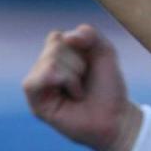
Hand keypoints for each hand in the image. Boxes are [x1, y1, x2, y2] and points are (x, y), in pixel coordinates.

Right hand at [22, 24, 141, 150]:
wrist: (115, 116)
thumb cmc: (108, 86)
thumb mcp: (104, 51)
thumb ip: (89, 34)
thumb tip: (64, 37)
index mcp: (56, 56)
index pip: (57, 37)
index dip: (80, 46)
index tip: (92, 63)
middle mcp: (43, 70)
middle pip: (54, 47)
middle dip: (79, 61)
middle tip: (85, 80)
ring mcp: (38, 86)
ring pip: (49, 61)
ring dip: (74, 73)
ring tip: (79, 89)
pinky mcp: (35, 103)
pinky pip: (38, 79)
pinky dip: (64, 80)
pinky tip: (73, 94)